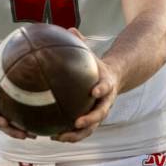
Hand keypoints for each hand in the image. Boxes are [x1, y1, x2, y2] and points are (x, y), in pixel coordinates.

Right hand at [0, 74, 35, 139]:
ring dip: (21, 132)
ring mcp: (4, 114)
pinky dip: (26, 128)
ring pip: (11, 127)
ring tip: (33, 135)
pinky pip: (18, 123)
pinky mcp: (12, 114)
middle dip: (12, 131)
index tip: (4, 122)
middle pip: (1, 125)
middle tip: (23, 135)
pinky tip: (36, 131)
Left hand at [52, 28, 118, 142]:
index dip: (102, 89)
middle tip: (77, 122)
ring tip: (59, 137)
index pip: (106, 87)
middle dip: (90, 120)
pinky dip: (69, 135)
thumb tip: (68, 28)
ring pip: (91, 128)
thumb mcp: (92, 54)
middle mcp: (106, 102)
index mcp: (107, 85)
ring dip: (76, 134)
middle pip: (101, 114)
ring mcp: (100, 113)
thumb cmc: (97, 66)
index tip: (94, 91)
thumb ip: (81, 44)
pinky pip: (82, 131)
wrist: (114, 79)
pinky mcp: (92, 121)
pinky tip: (51, 136)